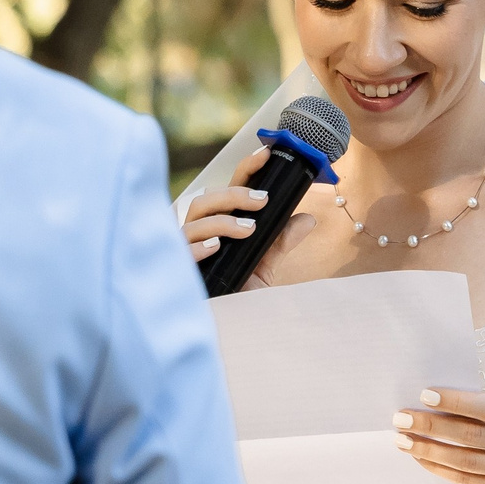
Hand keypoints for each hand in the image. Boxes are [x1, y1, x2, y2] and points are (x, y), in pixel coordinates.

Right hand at [182, 148, 316, 286]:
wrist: (221, 329)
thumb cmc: (234, 292)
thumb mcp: (263, 268)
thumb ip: (280, 242)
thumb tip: (308, 218)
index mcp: (218, 224)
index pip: (228, 189)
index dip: (246, 168)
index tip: (267, 154)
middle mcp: (198, 232)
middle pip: (207, 199)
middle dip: (235, 195)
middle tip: (263, 201)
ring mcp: (183, 249)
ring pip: (195, 220)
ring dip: (223, 221)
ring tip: (248, 230)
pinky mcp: (176, 269)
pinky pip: (182, 251)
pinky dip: (199, 246)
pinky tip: (216, 248)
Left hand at [392, 388, 484, 483]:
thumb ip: (482, 409)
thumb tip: (430, 403)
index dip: (455, 402)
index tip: (424, 395)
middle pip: (472, 434)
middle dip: (432, 425)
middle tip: (402, 418)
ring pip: (466, 460)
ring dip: (429, 449)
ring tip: (403, 440)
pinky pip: (466, 480)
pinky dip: (439, 468)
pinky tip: (420, 457)